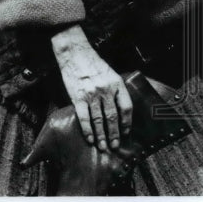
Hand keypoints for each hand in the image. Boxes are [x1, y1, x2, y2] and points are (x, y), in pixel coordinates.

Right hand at [51, 25, 132, 151]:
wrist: (75, 54)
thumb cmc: (94, 64)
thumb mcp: (111, 74)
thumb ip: (115, 90)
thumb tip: (120, 109)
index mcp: (117, 84)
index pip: (126, 106)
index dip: (127, 122)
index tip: (126, 132)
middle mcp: (106, 90)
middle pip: (113, 116)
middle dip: (115, 133)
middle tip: (116, 146)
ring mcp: (92, 95)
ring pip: (99, 120)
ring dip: (102, 135)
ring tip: (104, 147)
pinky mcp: (78, 98)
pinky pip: (84, 118)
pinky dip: (88, 130)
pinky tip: (90, 139)